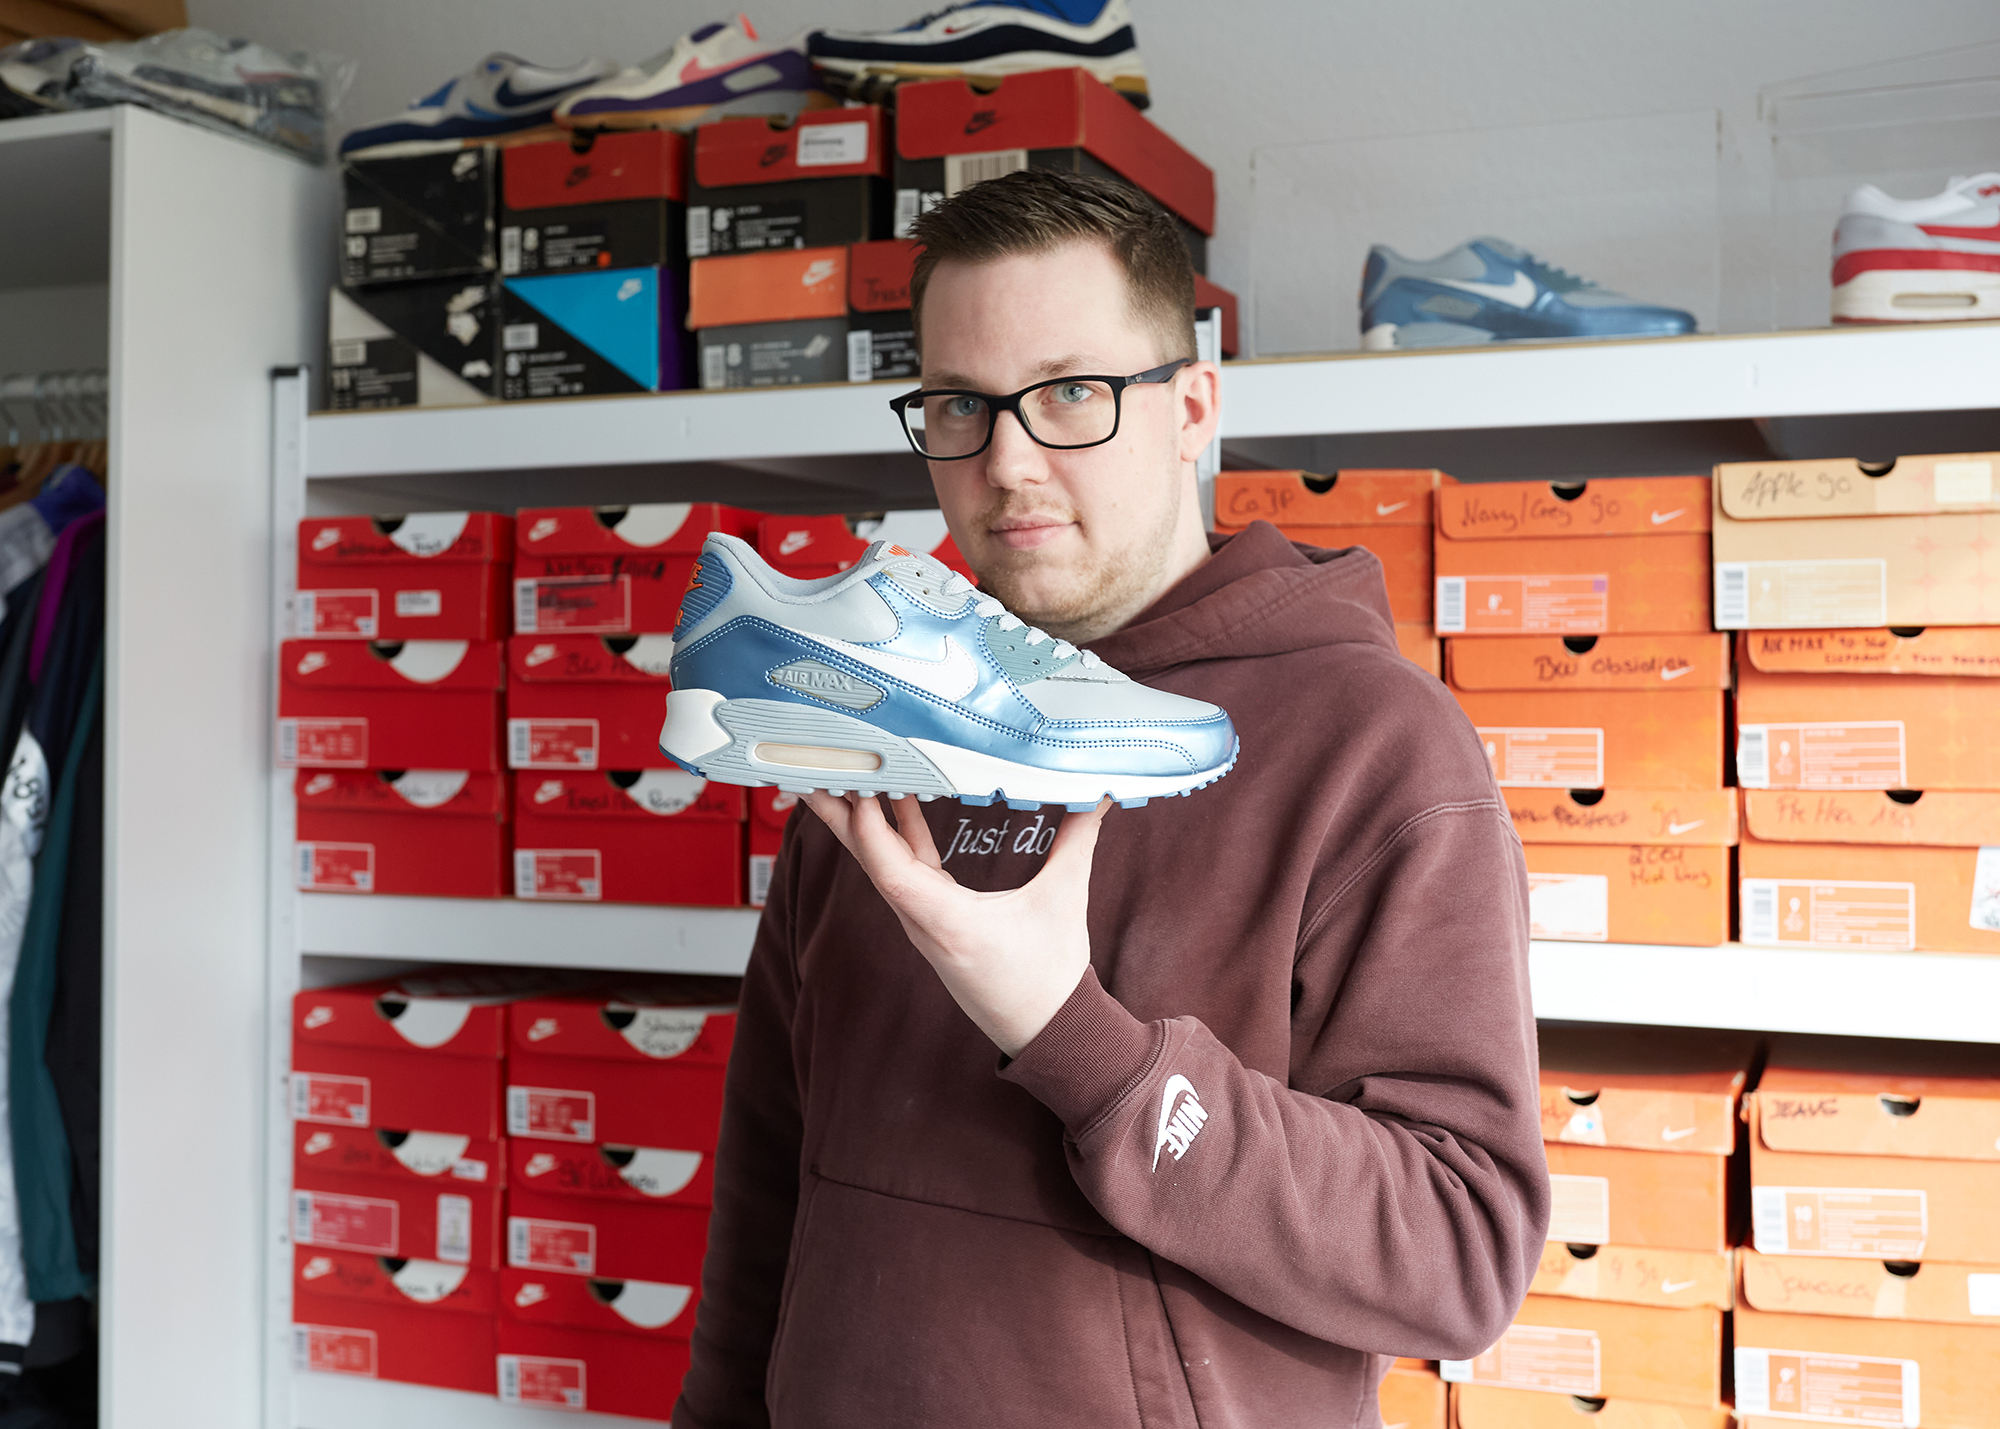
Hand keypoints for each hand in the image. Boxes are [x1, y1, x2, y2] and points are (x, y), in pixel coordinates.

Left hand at [801, 792, 1109, 1056]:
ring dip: (863, 822)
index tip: (863, 789)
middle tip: (813, 771)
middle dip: (841, 816)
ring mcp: (925, 925)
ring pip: (883, 866)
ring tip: (843, 776)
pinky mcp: (935, 923)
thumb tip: (1096, 794)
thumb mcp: (1063, 902)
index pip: (893, 874)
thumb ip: (1077, 841)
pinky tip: (898, 805)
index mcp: (949, 923)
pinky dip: (898, 837)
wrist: (1047, 1033)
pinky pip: (906, 874)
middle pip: (871, 863)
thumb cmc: (1050, 979)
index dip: (872, 831)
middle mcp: (925, 924)